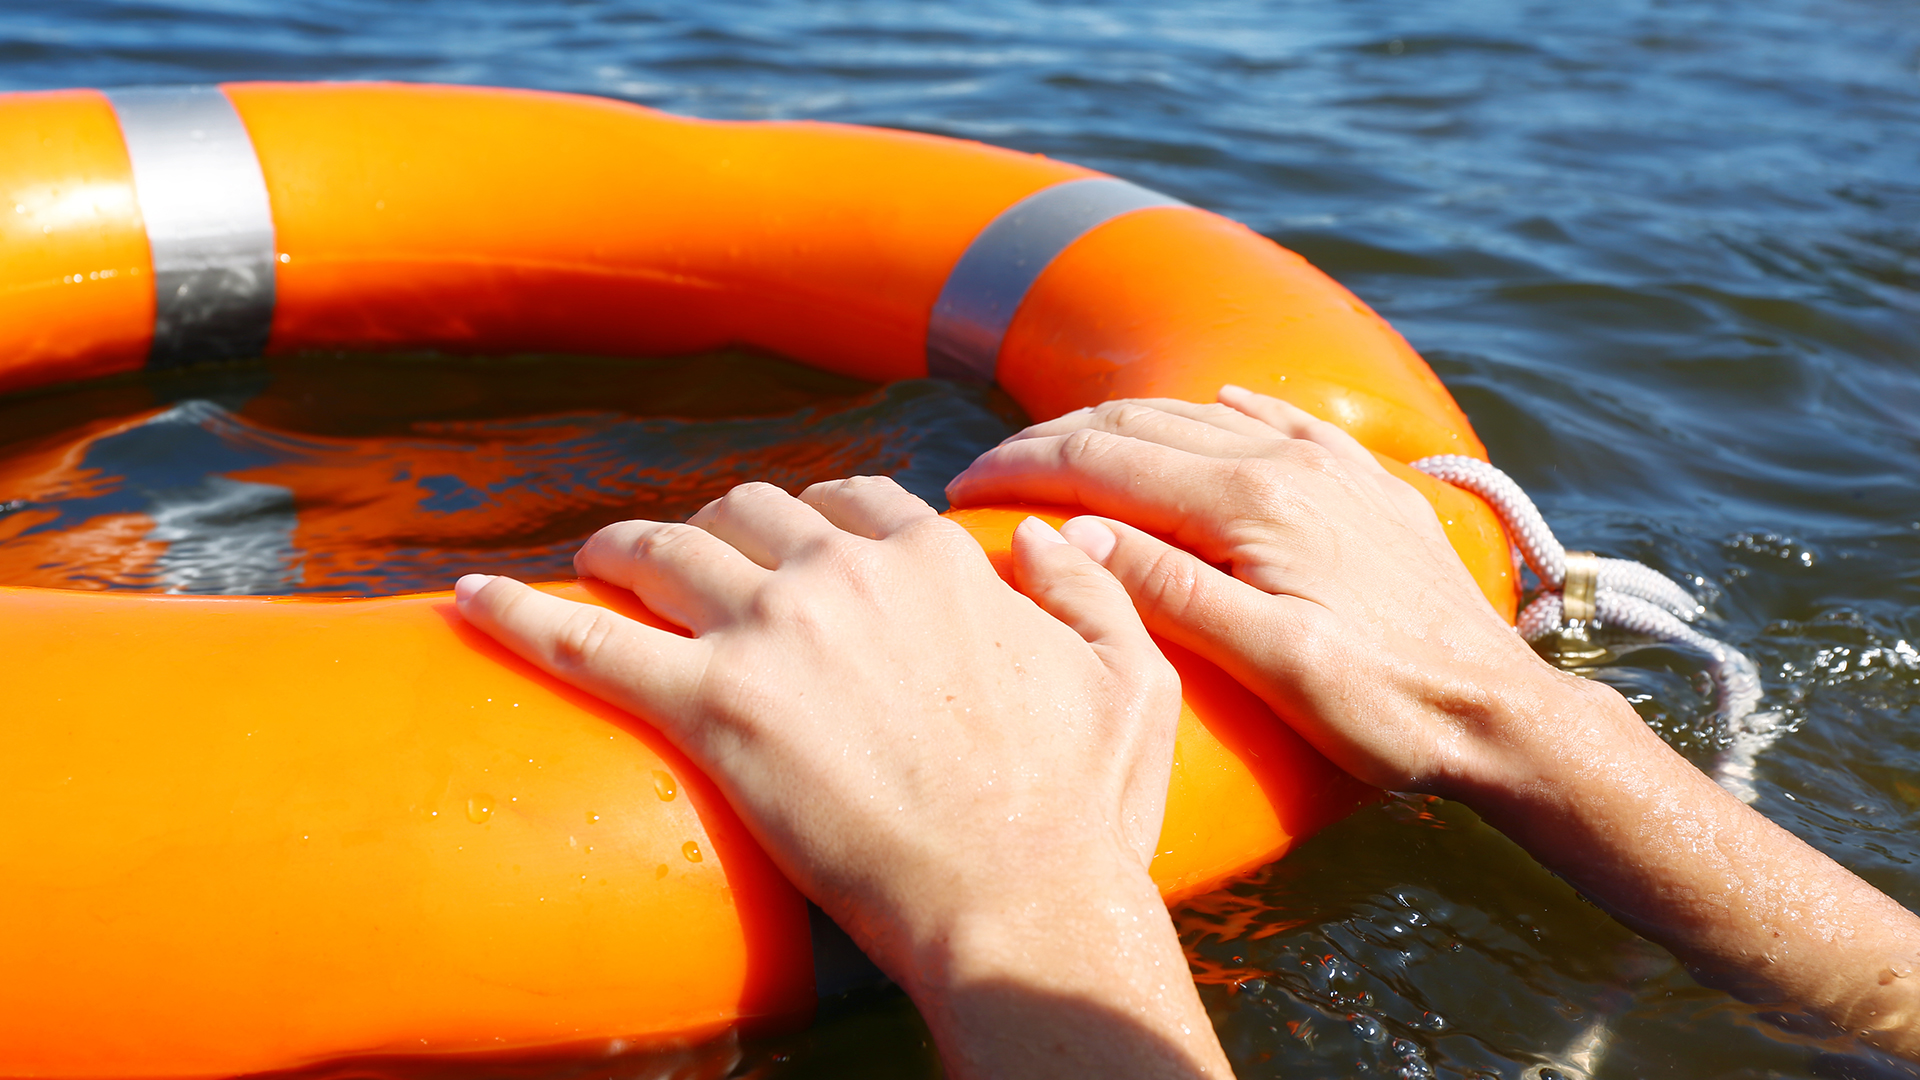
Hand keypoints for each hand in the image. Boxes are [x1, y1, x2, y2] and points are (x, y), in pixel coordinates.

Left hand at [454, 477, 1231, 1078]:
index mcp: (932, 560)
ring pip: (664, 552)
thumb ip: (1095, 592)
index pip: (848, 501)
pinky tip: (468, 598)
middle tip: (693, 561)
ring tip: (595, 560)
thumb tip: (1046, 537)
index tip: (787, 544)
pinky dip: (521, 616)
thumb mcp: (1132, 683)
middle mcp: (843, 575)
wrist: (1018, 903)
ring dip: (622, 548)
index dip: (809, 517)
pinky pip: (589, 644)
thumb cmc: (1081, 812)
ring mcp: (771, 634)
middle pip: (749, 511)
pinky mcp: (711, 709)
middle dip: (717, 525)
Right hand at [946, 384, 1586, 798]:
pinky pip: (1279, 418)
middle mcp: (1287, 463)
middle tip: (989, 468)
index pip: (1105, 463)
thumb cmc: (1386, 707)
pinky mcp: (1365, 484)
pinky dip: (1224, 408)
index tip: (963, 486)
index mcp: (1252, 504)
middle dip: (1053, 440)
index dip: (1023, 468)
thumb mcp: (1274, 663)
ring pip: (1197, 416)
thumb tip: (1076, 530)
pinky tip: (1212, 402)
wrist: (1502, 714)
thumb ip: (1173, 590)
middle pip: (1139, 426)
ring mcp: (1330, 466)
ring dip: (1118, 426)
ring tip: (1063, 450)